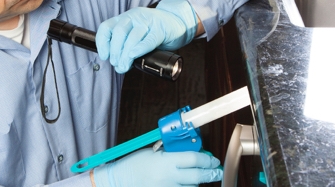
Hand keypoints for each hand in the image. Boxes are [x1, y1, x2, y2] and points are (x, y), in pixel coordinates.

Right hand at [93, 148, 222, 186]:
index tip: (212, 160)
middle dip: (210, 173)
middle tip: (216, 172)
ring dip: (196, 182)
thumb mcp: (153, 153)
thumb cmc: (133, 165)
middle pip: (197, 176)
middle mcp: (168, 177)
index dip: (207, 159)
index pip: (193, 159)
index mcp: (165, 162)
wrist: (118, 181)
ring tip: (196, 177)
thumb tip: (193, 152)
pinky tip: (186, 185)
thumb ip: (173, 153)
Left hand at [96, 0, 197, 72]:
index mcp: (125, 18)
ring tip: (124, 66)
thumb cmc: (154, 30)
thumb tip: (116, 62)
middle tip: (117, 64)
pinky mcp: (160, 29)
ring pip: (132, 37)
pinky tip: (134, 56)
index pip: (107, 27)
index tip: (104, 56)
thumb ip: (126, 43)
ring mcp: (148, 21)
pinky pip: (148, 39)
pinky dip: (140, 48)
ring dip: (126, 55)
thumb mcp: (136, 32)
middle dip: (115, 51)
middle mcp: (134, 17)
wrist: (177, 22)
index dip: (102, 42)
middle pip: (119, 32)